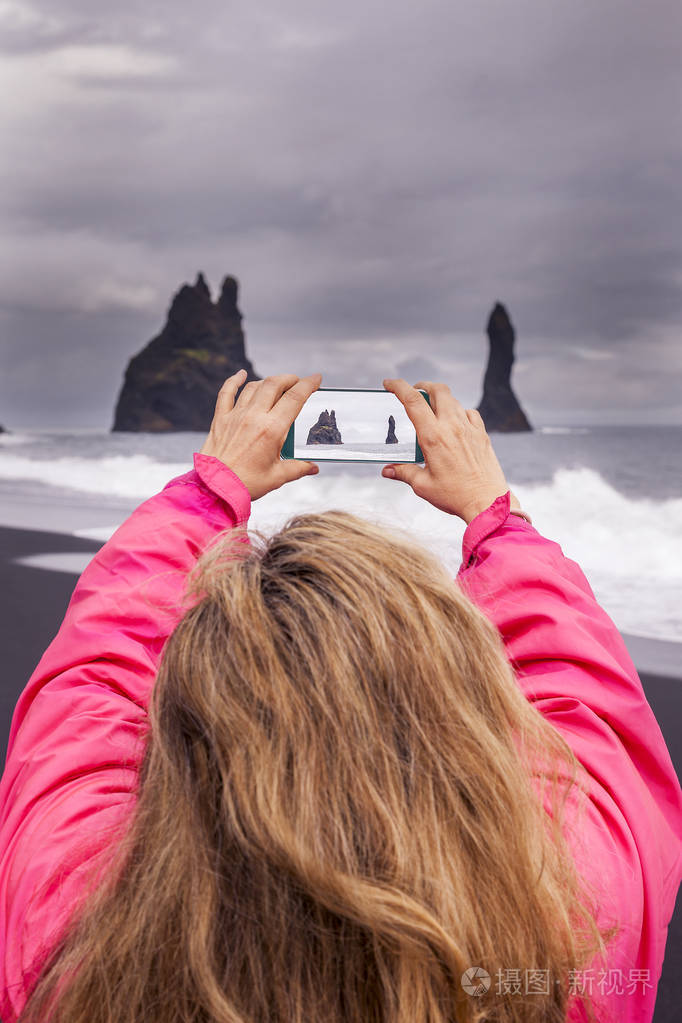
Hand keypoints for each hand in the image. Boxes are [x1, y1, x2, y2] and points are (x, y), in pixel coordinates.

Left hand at [200, 370, 321, 499]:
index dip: (308, 384)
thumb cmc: (246, 484)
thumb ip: (298, 468)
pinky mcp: (220, 419)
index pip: (295, 398)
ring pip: (254, 386)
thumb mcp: (277, 477)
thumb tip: (313, 467)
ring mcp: (236, 415)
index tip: (316, 378)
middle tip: (298, 382)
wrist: (214, 488)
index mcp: (272, 430)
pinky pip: (227, 392)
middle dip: (290, 379)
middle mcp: (254, 417)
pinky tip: (240, 374)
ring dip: (268, 381)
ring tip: (278, 384)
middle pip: (275, 385)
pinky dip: (234, 380)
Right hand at [381, 379, 518, 523]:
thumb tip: (387, 470)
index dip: (398, 386)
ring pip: (453, 400)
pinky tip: (454, 423)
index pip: (413, 401)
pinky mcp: (482, 434)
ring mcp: (470, 428)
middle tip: (414, 393)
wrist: (488, 503)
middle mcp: (452, 427)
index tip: (389, 383)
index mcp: (433, 437)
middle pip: (437, 390)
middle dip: (423, 386)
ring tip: (432, 410)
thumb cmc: (455, 496)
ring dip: (440, 399)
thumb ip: (404, 472)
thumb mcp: (423, 486)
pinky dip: (459, 412)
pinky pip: (469, 413)